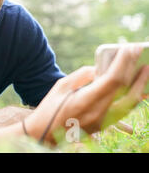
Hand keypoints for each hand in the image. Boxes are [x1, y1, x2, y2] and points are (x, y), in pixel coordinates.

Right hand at [24, 45, 148, 142]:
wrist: (44, 134)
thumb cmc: (49, 107)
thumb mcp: (61, 86)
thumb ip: (82, 75)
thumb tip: (99, 68)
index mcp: (84, 100)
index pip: (112, 79)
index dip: (123, 62)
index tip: (128, 48)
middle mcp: (98, 113)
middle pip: (124, 89)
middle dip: (133, 68)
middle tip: (139, 51)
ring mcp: (102, 121)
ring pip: (130, 102)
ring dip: (140, 84)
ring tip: (145, 70)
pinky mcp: (104, 125)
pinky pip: (124, 110)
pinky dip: (134, 97)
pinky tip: (139, 88)